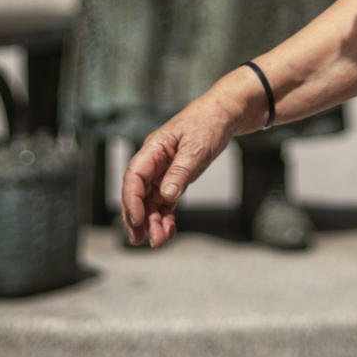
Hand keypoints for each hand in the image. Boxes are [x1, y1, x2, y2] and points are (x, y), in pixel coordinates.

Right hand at [119, 80, 253, 247]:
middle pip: (138, 193)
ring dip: (153, 221)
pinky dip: (166, 216)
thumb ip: (180, 172)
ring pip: (151, 201)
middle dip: (137, 217)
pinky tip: (168, 231)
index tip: (138, 220)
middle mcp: (154, 161)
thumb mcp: (196, 148)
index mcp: (153, 149)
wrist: (225, 114)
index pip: (134, 177)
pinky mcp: (176, 178)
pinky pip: (166, 201)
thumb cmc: (208, 124)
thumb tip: (165, 196)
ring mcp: (164, 171)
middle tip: (139, 240)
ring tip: (157, 242)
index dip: (132, 200)